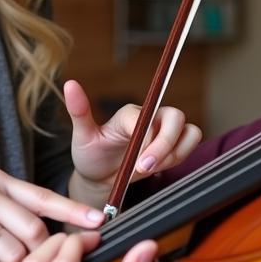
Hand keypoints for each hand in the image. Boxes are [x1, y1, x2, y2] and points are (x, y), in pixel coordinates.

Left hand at [66, 79, 201, 184]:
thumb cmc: (91, 154)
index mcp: (129, 114)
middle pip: (176, 117)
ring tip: (149, 168)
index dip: (148, 138)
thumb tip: (69, 84)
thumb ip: (79, 111)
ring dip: (174, 153)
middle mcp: (150, 117)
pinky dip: (182, 156)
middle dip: (165, 146)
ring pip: (189, 131)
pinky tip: (160, 167)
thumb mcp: (82, 136)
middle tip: (144, 168)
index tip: (138, 163)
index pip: (148, 116)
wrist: (100, 177)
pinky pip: (191, 143)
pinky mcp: (174, 144)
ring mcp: (164, 130)